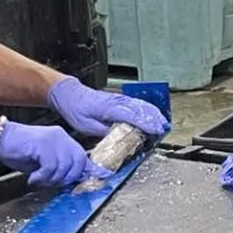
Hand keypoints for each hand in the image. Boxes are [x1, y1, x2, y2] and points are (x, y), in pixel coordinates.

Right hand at [0, 120, 107, 186]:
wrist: (0, 139)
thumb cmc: (20, 151)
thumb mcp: (44, 161)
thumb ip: (60, 167)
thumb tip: (74, 180)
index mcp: (64, 139)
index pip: (82, 157)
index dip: (90, 171)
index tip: (99, 180)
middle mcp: (61, 137)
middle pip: (78, 163)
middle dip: (66, 179)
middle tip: (50, 183)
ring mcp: (52, 139)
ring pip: (64, 167)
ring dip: (51, 179)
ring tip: (39, 179)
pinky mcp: (42, 144)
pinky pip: (50, 167)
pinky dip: (42, 177)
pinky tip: (33, 178)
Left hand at [47, 77, 170, 137]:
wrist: (69, 94)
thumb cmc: (77, 109)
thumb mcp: (87, 126)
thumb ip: (105, 131)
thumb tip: (119, 137)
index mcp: (109, 108)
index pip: (132, 115)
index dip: (146, 123)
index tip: (156, 130)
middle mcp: (117, 101)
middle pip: (141, 109)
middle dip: (154, 119)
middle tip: (163, 130)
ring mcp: (119, 98)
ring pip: (141, 105)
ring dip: (153, 114)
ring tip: (162, 123)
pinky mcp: (120, 99)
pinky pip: (137, 103)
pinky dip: (147, 109)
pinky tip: (153, 114)